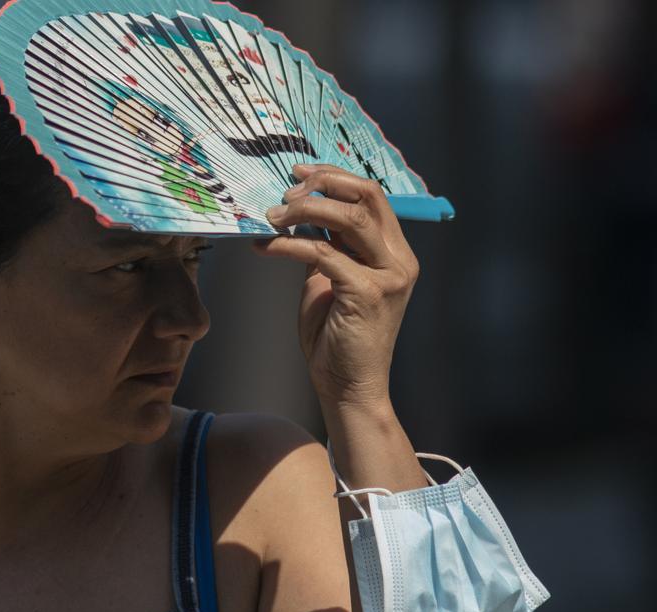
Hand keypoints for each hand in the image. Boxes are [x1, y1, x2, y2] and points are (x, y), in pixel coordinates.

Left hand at [251, 163, 419, 405]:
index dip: (333, 176)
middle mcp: (399, 259)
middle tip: (284, 192)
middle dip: (322, 183)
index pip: (371, 195)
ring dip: (303, 210)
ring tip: (270, 217)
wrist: (347, 385)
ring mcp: (388, 276)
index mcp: (394, 252)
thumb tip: (299, 213)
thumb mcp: (329, 280)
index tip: (297, 173)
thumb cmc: (335, 336)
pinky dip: (288, 244)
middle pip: (366, 195)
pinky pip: (322, 253)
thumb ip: (326, 246)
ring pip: (348, 217)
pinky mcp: (366, 293)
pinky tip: (265, 247)